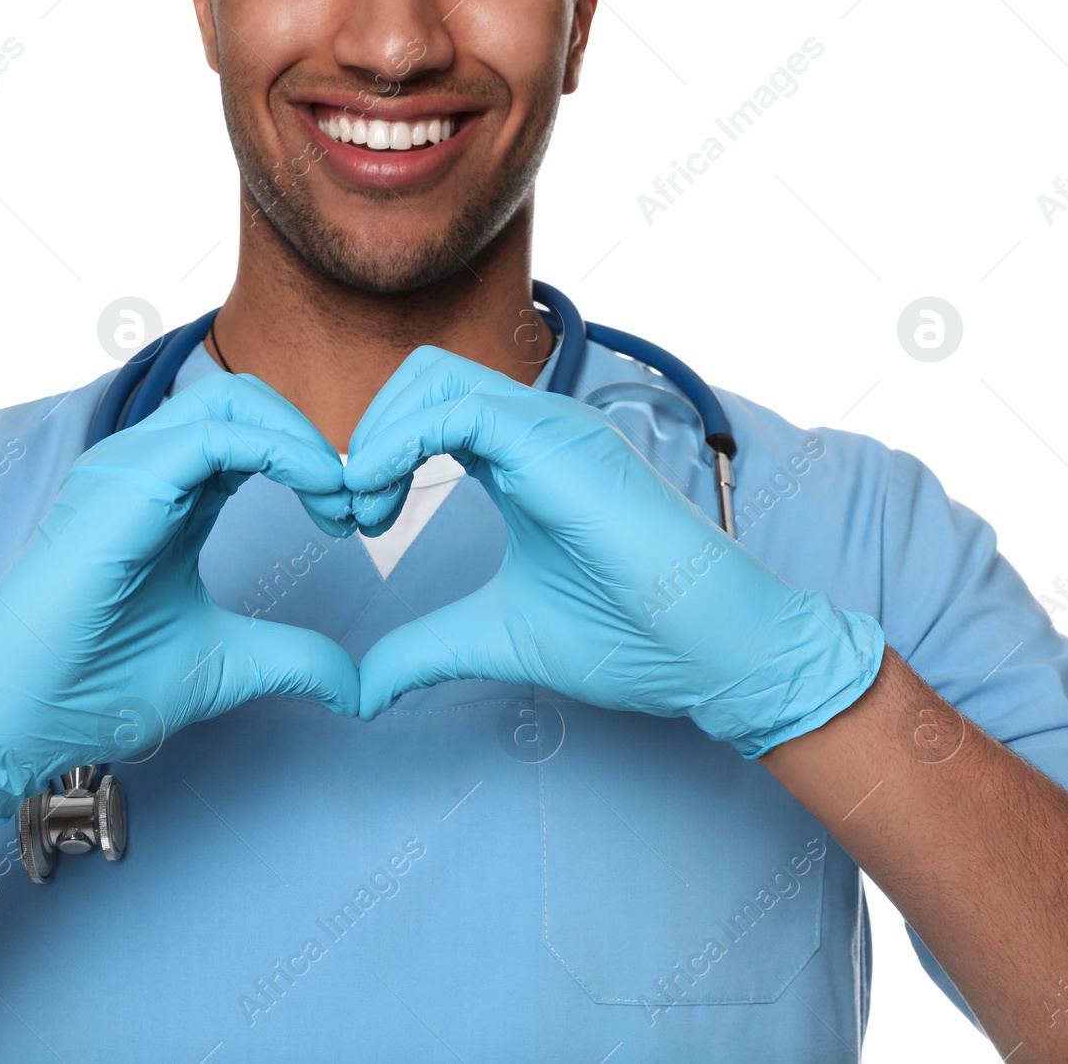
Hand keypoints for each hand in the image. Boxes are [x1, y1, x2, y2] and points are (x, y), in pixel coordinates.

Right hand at [0, 373, 360, 826]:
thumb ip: (293, 660)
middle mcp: (142, 469)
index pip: (248, 433)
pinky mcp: (120, 484)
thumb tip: (357, 687)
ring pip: (232, 399)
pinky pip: (214, 434)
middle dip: (312, 437)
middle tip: (353, 503)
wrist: (16, 718)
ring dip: (301, 438)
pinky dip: (280, 449)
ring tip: (339, 499)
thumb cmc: (95, 687)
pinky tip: (318, 490)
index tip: (352, 520)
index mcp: (167, 497)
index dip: (311, 461)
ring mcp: (125, 468)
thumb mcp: (224, 666)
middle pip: (245, 400)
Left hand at [342, 346, 883, 755]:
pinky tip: (379, 497)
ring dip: (376, 437)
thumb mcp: (497, 638)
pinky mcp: (561, 445)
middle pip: (420, 378)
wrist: (716, 654)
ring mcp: (552, 429)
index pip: (427, 411)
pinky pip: (458, 409)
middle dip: (366, 434)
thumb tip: (362, 688)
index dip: (374, 455)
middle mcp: (536, 429)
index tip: (353, 523)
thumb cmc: (631, 639)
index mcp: (520, 459)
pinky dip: (399, 442)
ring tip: (364, 511)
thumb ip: (425, 648)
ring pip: (432, 378)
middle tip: (351, 514)